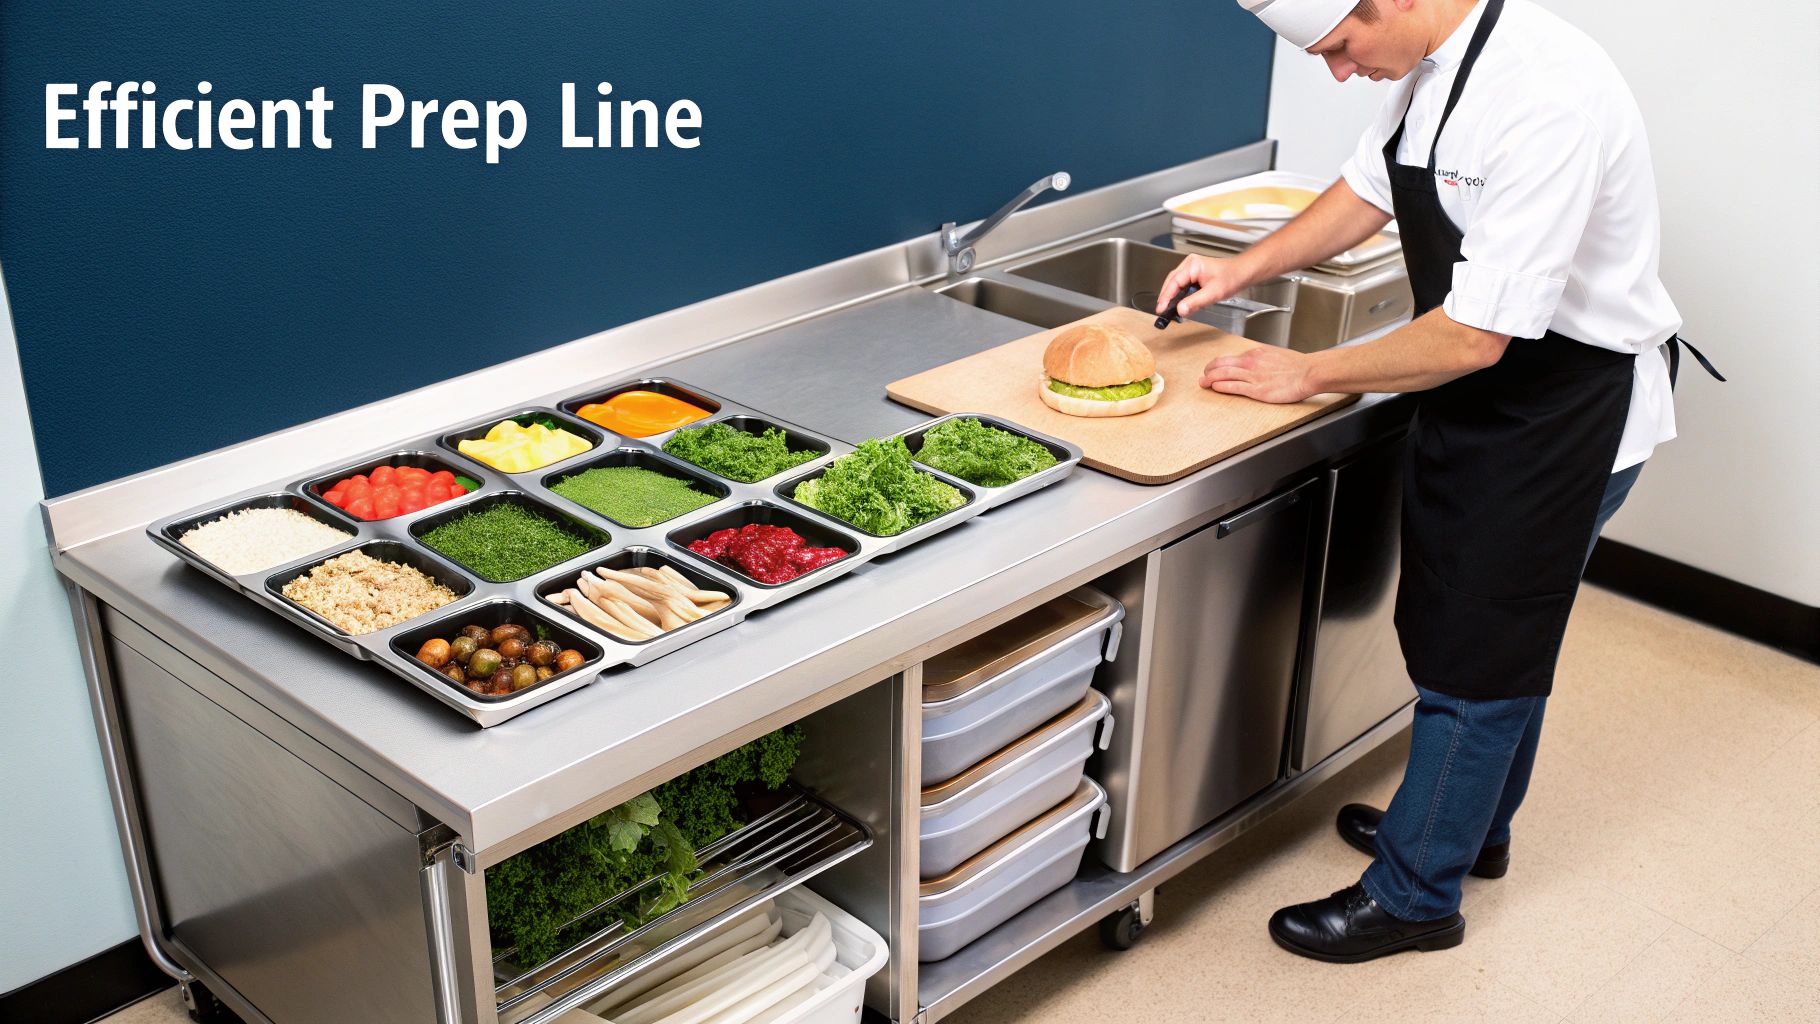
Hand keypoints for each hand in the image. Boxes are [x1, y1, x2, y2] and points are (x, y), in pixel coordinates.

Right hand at [1155, 254, 1250, 319]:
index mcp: (1192, 265)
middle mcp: (1189, 265)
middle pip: (1171, 282)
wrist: (1242, 274)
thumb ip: (1195, 302)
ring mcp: (1191, 269)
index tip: (1161, 309)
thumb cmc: (1232, 278)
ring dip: (1172, 297)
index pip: (1173, 282)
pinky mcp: (1194, 275)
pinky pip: (1182, 286)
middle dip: (1166, 297)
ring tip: (1168, 309)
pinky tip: (1178, 303)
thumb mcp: (1213, 293)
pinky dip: (1179, 295)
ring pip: (1175, 284)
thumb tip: (1180, 310)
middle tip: (1162, 311)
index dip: (1166, 296)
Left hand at [1201, 346, 1317, 403]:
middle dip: (1209, 369)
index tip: (1213, 367)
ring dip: (1210, 378)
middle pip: (1222, 364)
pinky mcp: (1257, 389)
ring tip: (1203, 382)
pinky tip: (1215, 388)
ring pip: (1224, 374)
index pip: (1231, 358)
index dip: (1218, 363)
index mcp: (1255, 354)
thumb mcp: (1275, 355)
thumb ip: (1262, 359)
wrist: (1308, 372)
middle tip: (1203, 375)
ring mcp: (1253, 376)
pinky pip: (1233, 386)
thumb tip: (1256, 363)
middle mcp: (1251, 363)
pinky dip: (1221, 386)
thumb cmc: (1297, 366)